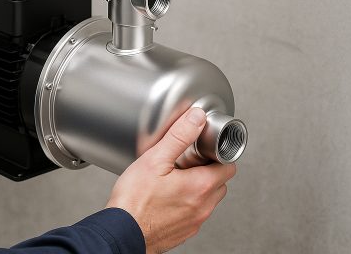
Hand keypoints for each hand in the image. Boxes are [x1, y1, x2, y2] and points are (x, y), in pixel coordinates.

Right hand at [106, 107, 236, 252]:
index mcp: (200, 186)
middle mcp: (203, 207)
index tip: (203, 150)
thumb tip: (197, 118)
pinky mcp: (184, 232)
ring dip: (198, 187)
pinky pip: (194, 213)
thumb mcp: (155, 160)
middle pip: (219, 183)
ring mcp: (194, 222)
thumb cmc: (134, 200)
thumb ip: (179, 136)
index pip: (228, 167)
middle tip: (186, 162)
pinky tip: (166, 197)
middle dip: (208, 170)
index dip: (217, 155)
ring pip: (208, 199)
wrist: (122, 232)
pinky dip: (187, 203)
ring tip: (174, 179)